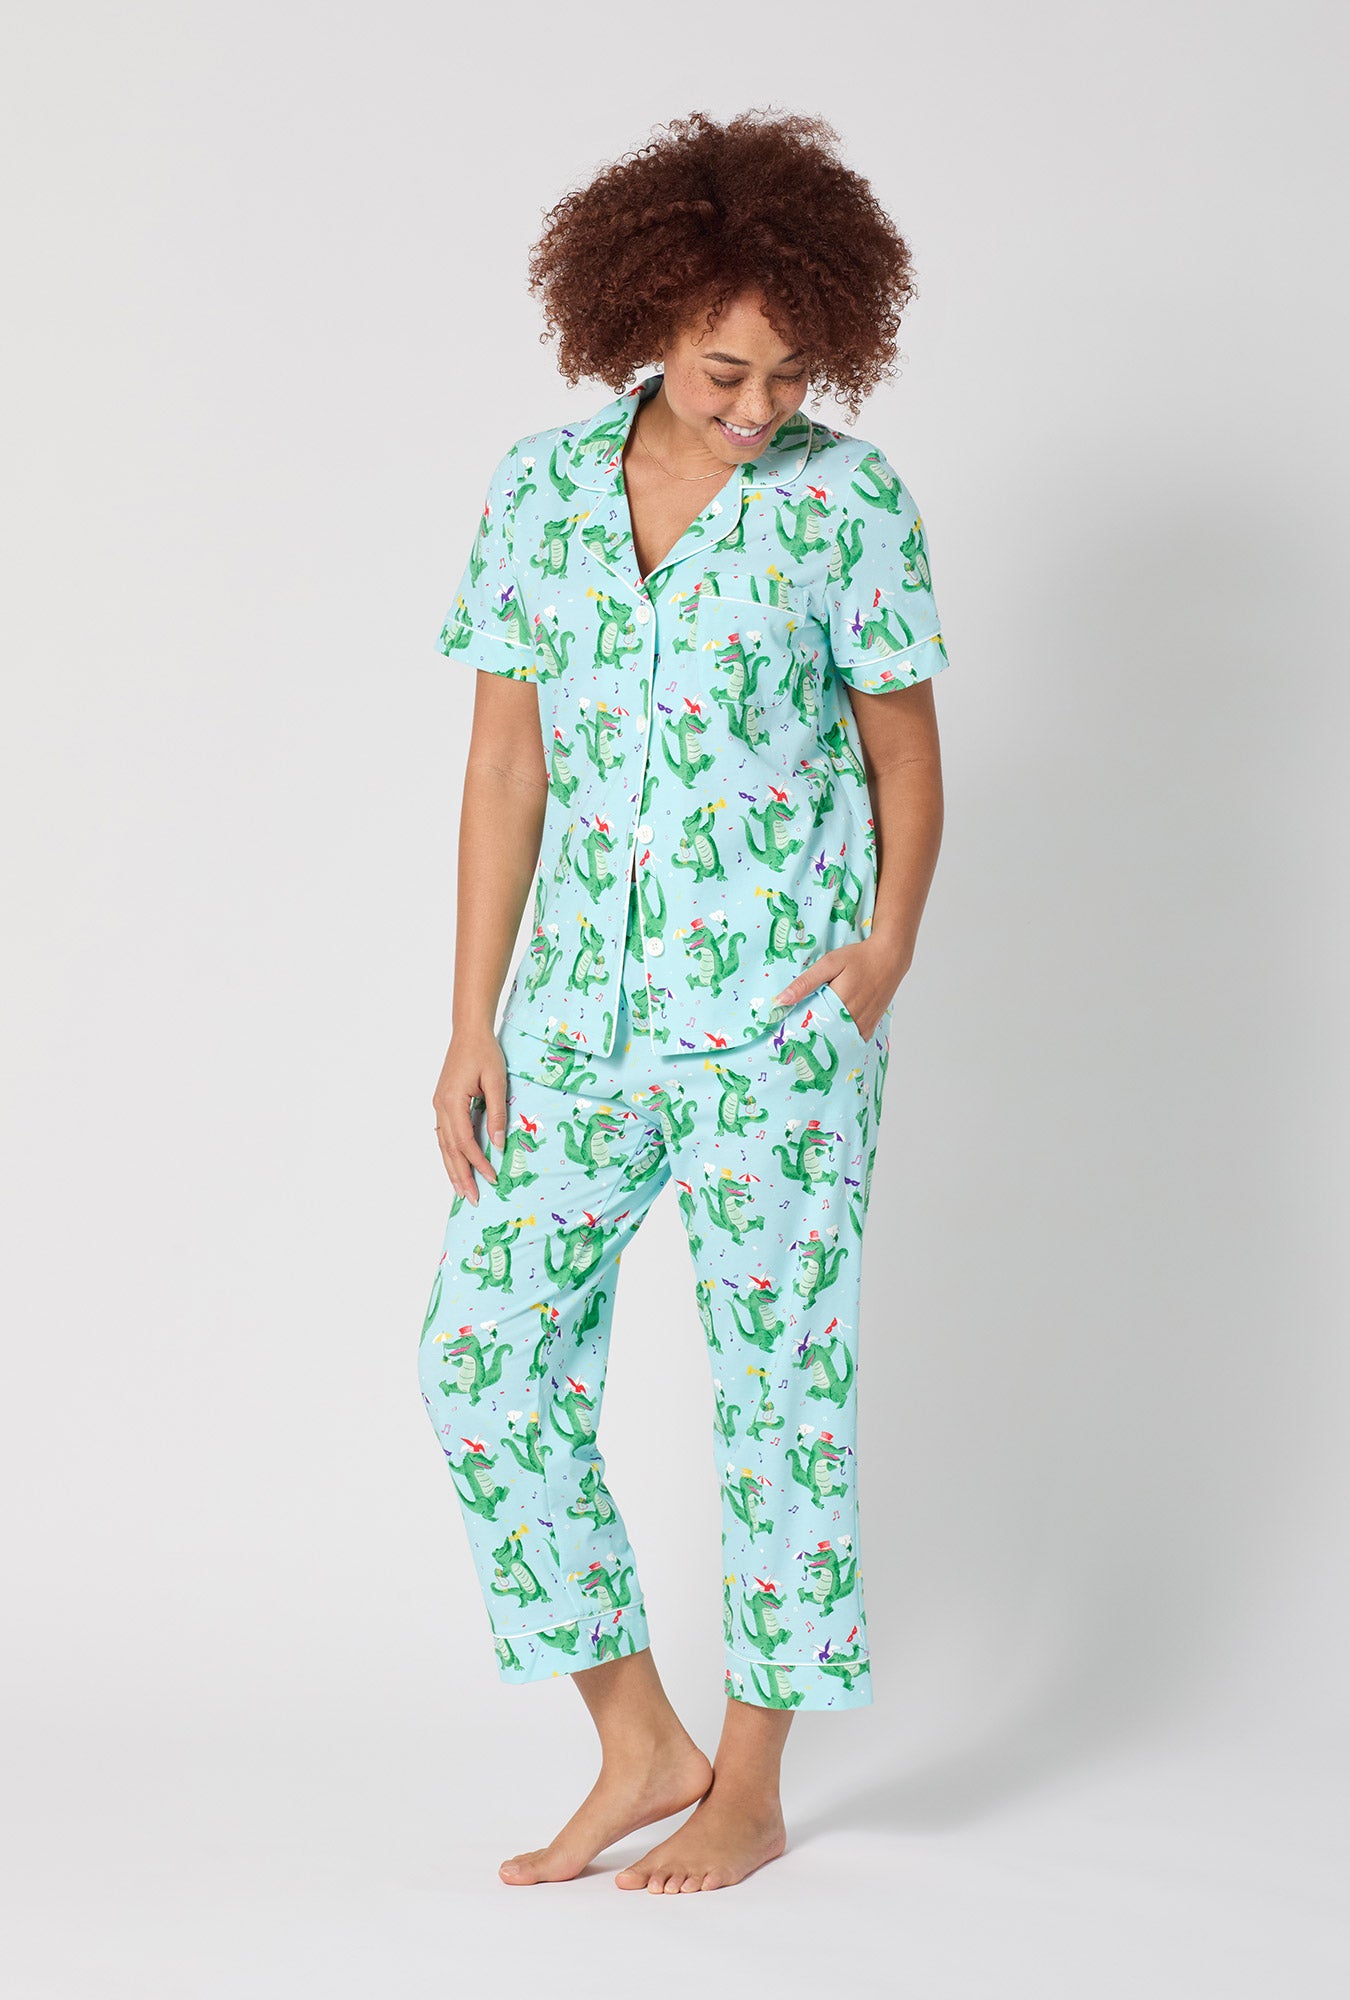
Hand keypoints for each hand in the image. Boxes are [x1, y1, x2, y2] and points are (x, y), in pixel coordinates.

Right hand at [432, 1028, 506, 1204]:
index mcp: (452, 1101)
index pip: (465, 1141)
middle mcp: (440, 1106)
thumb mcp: (497, 1081)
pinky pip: (443, 1135)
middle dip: (461, 1176)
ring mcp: (438, 1105)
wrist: (468, 1032)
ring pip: (443, 1145)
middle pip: (449, 1149)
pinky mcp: (442, 1103)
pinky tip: (454, 1166)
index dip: (478, 1162)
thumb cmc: (485, 1052)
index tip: (492, 1177)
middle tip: (472, 1199)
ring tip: (461, 1191)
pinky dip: (449, 1153)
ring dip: (452, 1169)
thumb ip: (496, 1113)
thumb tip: (499, 1144)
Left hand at [770, 939, 909, 1042]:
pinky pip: (853, 1041)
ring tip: (810, 1041)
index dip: (797, 1032)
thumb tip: (780, 1000)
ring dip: (825, 1042)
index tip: (784, 1035)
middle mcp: (854, 1017)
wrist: (890, 958)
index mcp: (841, 1002)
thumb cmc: (859, 958)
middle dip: (809, 1039)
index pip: (813, 1026)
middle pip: (826, 1038)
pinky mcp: (871, 1025)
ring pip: (840, 1042)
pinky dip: (841, 1041)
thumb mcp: (829, 963)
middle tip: (793, 1040)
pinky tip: (830, 1039)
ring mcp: (865, 1024)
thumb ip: (805, 982)